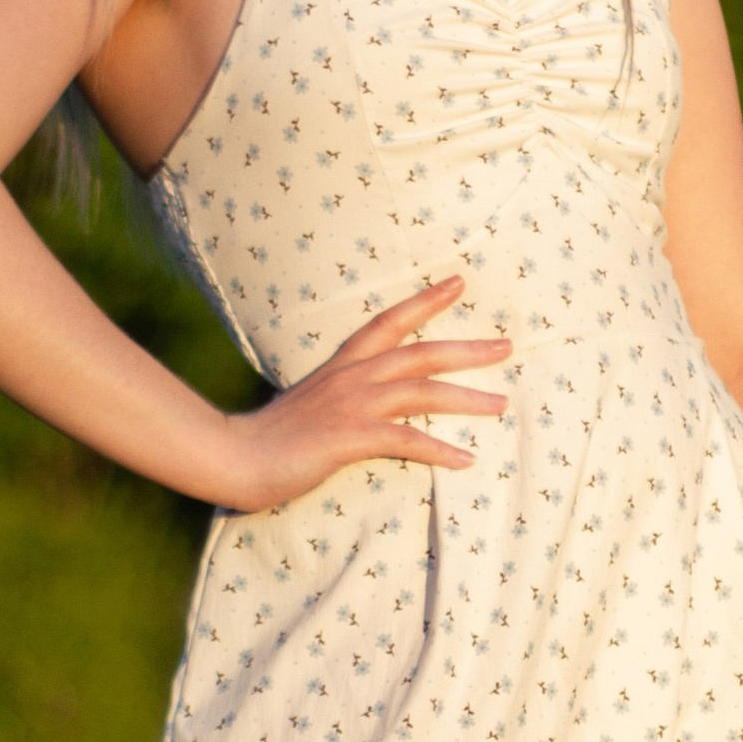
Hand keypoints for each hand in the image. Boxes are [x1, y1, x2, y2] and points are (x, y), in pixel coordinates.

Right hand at [212, 276, 510, 514]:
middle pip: (422, 352)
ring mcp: (352, 406)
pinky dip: (439, 449)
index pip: (390, 321)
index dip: (426, 301)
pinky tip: (466, 459)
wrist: (235, 457)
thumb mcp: (311, 406)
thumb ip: (340, 399)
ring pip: (422, 391)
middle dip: (468, 348)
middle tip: (507, 345)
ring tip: (501, 404)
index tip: (458, 282)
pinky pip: (406, 440)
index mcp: (342, 366)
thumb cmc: (271, 438)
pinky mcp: (349, 438)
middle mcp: (352, 378)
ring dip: (467, 398)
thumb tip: (363, 406)